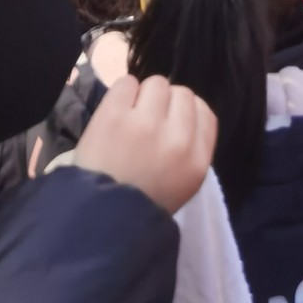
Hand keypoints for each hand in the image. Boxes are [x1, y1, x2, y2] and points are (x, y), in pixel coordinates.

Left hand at [73, 73, 217, 213]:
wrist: (98, 220)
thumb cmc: (141, 203)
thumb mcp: (182, 184)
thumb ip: (191, 147)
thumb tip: (182, 109)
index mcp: (196, 161)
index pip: (204, 112)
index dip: (187, 112)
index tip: (171, 123)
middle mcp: (176, 139)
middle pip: (182, 93)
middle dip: (166, 105)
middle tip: (148, 123)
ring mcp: (145, 124)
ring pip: (156, 83)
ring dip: (143, 97)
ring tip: (130, 119)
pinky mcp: (115, 114)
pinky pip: (127, 82)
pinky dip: (122, 94)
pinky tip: (116, 113)